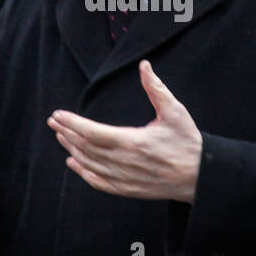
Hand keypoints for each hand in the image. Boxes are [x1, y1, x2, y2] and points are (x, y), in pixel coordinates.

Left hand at [47, 60, 201, 202]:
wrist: (201, 176)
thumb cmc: (188, 142)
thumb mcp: (175, 112)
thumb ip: (156, 89)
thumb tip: (144, 66)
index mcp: (134, 142)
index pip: (93, 132)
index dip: (72, 123)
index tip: (57, 115)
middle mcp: (126, 162)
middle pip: (86, 148)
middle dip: (67, 133)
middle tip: (54, 122)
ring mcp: (126, 178)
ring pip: (90, 165)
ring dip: (73, 150)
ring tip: (61, 137)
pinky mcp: (128, 189)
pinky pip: (99, 182)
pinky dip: (83, 172)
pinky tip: (74, 163)